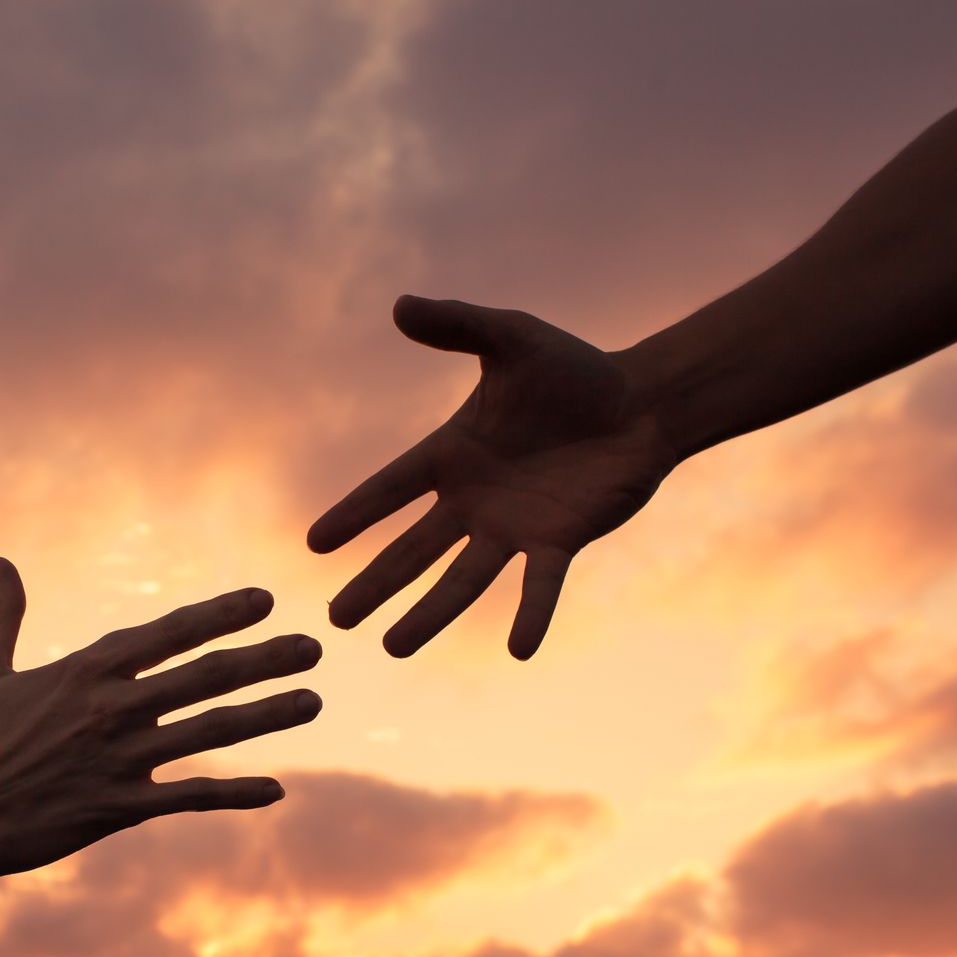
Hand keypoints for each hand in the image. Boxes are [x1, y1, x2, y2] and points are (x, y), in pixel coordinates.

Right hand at [0, 558, 322, 884]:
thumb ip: (2, 613)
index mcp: (85, 670)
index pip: (168, 633)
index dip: (220, 614)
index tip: (264, 600)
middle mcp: (112, 710)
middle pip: (206, 676)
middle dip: (265, 658)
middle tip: (315, 645)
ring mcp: (120, 760)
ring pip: (211, 732)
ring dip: (268, 715)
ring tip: (315, 700)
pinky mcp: (120, 808)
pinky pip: (190, 798)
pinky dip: (235, 794)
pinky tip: (277, 790)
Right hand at [308, 295, 680, 658]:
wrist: (642, 403)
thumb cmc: (573, 370)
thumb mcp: (511, 338)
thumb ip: (458, 324)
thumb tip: (400, 305)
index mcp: (453, 454)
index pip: (391, 489)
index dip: (354, 515)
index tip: (315, 545)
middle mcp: (474, 500)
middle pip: (414, 551)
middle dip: (376, 585)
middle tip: (337, 621)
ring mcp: (514, 527)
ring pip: (463, 580)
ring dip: (429, 615)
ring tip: (393, 649)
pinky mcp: (559, 542)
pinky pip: (540, 586)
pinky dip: (531, 616)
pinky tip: (519, 651)